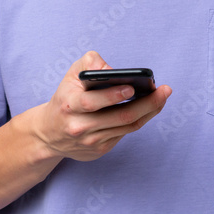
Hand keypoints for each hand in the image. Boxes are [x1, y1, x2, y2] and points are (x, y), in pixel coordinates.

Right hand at [33, 51, 171, 161]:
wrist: (49, 133)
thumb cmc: (66, 97)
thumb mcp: (71, 75)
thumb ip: (90, 63)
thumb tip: (113, 70)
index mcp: (69, 105)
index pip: (92, 102)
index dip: (113, 95)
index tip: (132, 87)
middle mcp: (79, 127)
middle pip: (119, 117)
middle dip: (146, 103)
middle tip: (164, 90)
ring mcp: (91, 141)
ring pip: (127, 127)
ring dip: (149, 111)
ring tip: (162, 96)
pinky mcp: (100, 150)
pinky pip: (125, 133)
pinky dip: (140, 119)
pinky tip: (150, 108)